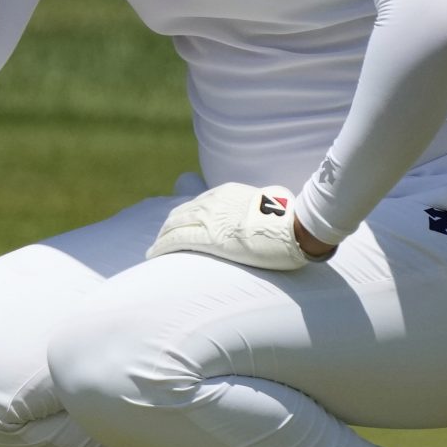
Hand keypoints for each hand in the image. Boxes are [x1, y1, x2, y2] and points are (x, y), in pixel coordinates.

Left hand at [146, 183, 334, 271]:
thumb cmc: (292, 222)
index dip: (187, 214)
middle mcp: (214, 201)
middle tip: (161, 239)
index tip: (181, 224)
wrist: (294, 228)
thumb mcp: (275, 206)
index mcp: (230, 193)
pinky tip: (152, 254)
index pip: (200, 202)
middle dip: (169, 225)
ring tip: (154, 249)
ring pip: (174, 224)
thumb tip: (273, 211)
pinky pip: (176, 239)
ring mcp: (209, 217)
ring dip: (162, 236)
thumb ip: (265, 208)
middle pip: (182, 212)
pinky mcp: (207, 236)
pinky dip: (161, 246)